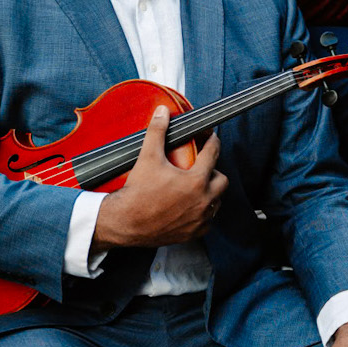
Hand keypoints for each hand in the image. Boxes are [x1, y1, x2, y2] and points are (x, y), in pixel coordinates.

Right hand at [93, 107, 226, 249]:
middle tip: (202, 166)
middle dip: (214, 171)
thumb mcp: (148, 158)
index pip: (213, 154)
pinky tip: (192, 207)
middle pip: (221, 180)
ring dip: (211, 192)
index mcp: (196, 181)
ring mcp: (199, 219)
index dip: (212, 142)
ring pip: (217, 202)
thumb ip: (157, 132)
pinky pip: (208, 221)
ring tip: (197, 186)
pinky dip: (203, 213)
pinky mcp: (193, 233)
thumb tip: (162, 113)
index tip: (210, 138)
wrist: (126, 222)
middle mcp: (203, 201)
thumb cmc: (137, 193)